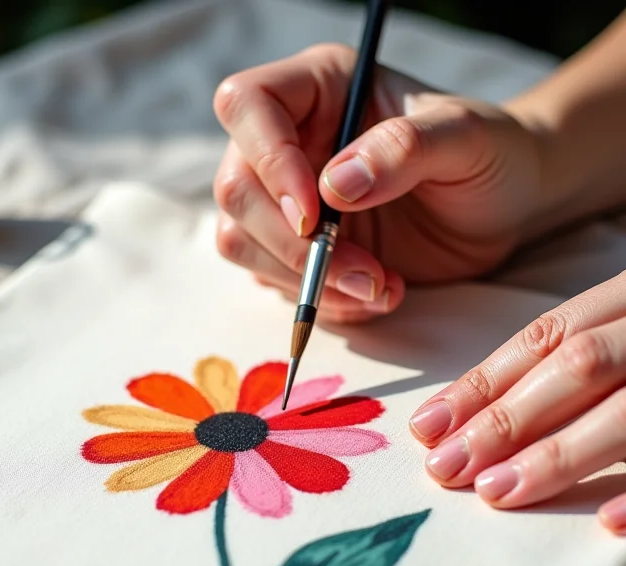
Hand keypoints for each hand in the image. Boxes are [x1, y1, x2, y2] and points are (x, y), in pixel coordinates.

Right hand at [213, 44, 545, 323]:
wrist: (503, 207)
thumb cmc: (491, 155)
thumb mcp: (466, 138)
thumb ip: (405, 149)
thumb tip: (335, 185)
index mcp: (320, 89)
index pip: (248, 105)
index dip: (268, 161)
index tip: (313, 215)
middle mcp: (290, 141)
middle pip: (235, 190)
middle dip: (294, 247)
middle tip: (364, 274)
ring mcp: (285, 199)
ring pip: (242, 242)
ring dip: (304, 282)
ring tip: (378, 288)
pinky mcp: (296, 248)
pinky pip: (275, 282)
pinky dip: (322, 302)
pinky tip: (374, 295)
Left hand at [409, 272, 625, 534]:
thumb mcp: (622, 329)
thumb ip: (567, 358)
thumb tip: (463, 415)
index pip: (544, 338)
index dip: (481, 384)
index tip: (426, 427)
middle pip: (577, 367)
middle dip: (505, 420)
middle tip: (446, 468)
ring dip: (557, 455)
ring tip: (496, 492)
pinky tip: (606, 524)